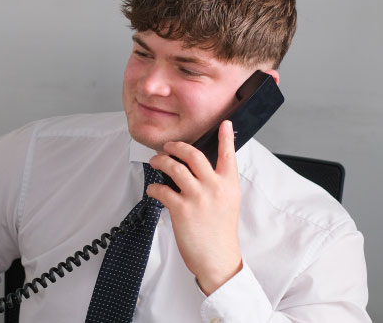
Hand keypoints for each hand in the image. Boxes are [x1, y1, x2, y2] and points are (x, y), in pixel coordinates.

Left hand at [147, 120, 242, 295]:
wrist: (218, 258)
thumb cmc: (221, 232)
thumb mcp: (229, 203)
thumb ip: (219, 184)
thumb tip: (202, 170)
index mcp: (229, 185)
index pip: (229, 155)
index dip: (226, 137)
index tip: (224, 123)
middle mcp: (215, 187)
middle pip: (194, 155)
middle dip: (177, 146)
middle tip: (169, 146)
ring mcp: (198, 198)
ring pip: (175, 168)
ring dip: (161, 161)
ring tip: (155, 162)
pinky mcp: (182, 209)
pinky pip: (162, 190)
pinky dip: (154, 187)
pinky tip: (153, 189)